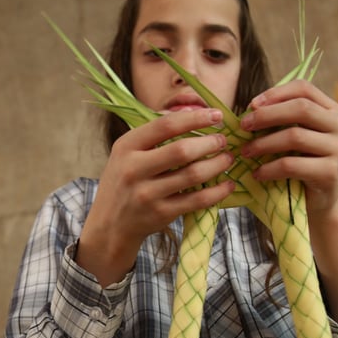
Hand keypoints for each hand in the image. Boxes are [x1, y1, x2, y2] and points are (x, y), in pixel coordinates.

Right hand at [78, 108, 234, 285]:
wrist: (109, 224)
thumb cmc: (124, 182)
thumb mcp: (126, 153)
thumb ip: (152, 134)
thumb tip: (191, 113)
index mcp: (126, 146)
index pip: (166, 125)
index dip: (196, 118)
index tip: (217, 115)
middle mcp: (134, 169)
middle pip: (182, 151)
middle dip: (210, 143)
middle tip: (223, 141)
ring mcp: (147, 194)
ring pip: (193, 175)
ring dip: (217, 165)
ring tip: (228, 159)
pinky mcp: (160, 214)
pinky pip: (197, 200)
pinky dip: (217, 191)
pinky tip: (227, 184)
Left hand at [237, 79, 337, 219]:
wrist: (315, 201)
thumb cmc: (298, 163)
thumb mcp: (291, 135)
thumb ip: (279, 118)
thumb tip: (251, 107)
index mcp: (331, 110)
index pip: (304, 89)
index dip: (275, 93)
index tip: (251, 105)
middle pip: (301, 109)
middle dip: (266, 115)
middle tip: (243, 126)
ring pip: (295, 136)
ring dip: (263, 143)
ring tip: (245, 151)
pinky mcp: (331, 173)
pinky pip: (292, 165)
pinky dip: (269, 168)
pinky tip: (257, 173)